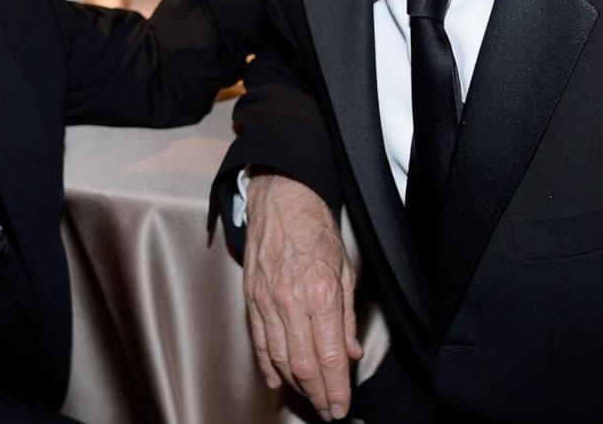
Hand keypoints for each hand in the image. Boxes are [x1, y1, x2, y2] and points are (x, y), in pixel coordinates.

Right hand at [242, 172, 361, 420]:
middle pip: (303, 363)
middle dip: (317, 394)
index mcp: (321, 293)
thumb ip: (347, 316)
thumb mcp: (345, 269)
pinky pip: (259, 340)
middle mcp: (292, 300)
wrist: (281, 200)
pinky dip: (267, 364)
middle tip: (327, 410)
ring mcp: (267, 300)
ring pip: (279, 357)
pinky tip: (277, 379)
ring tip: (308, 397)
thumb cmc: (315, 229)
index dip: (336, 387)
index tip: (341, 406)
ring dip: (295, 384)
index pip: (330, 355)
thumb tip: (350, 352)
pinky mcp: (251, 298)